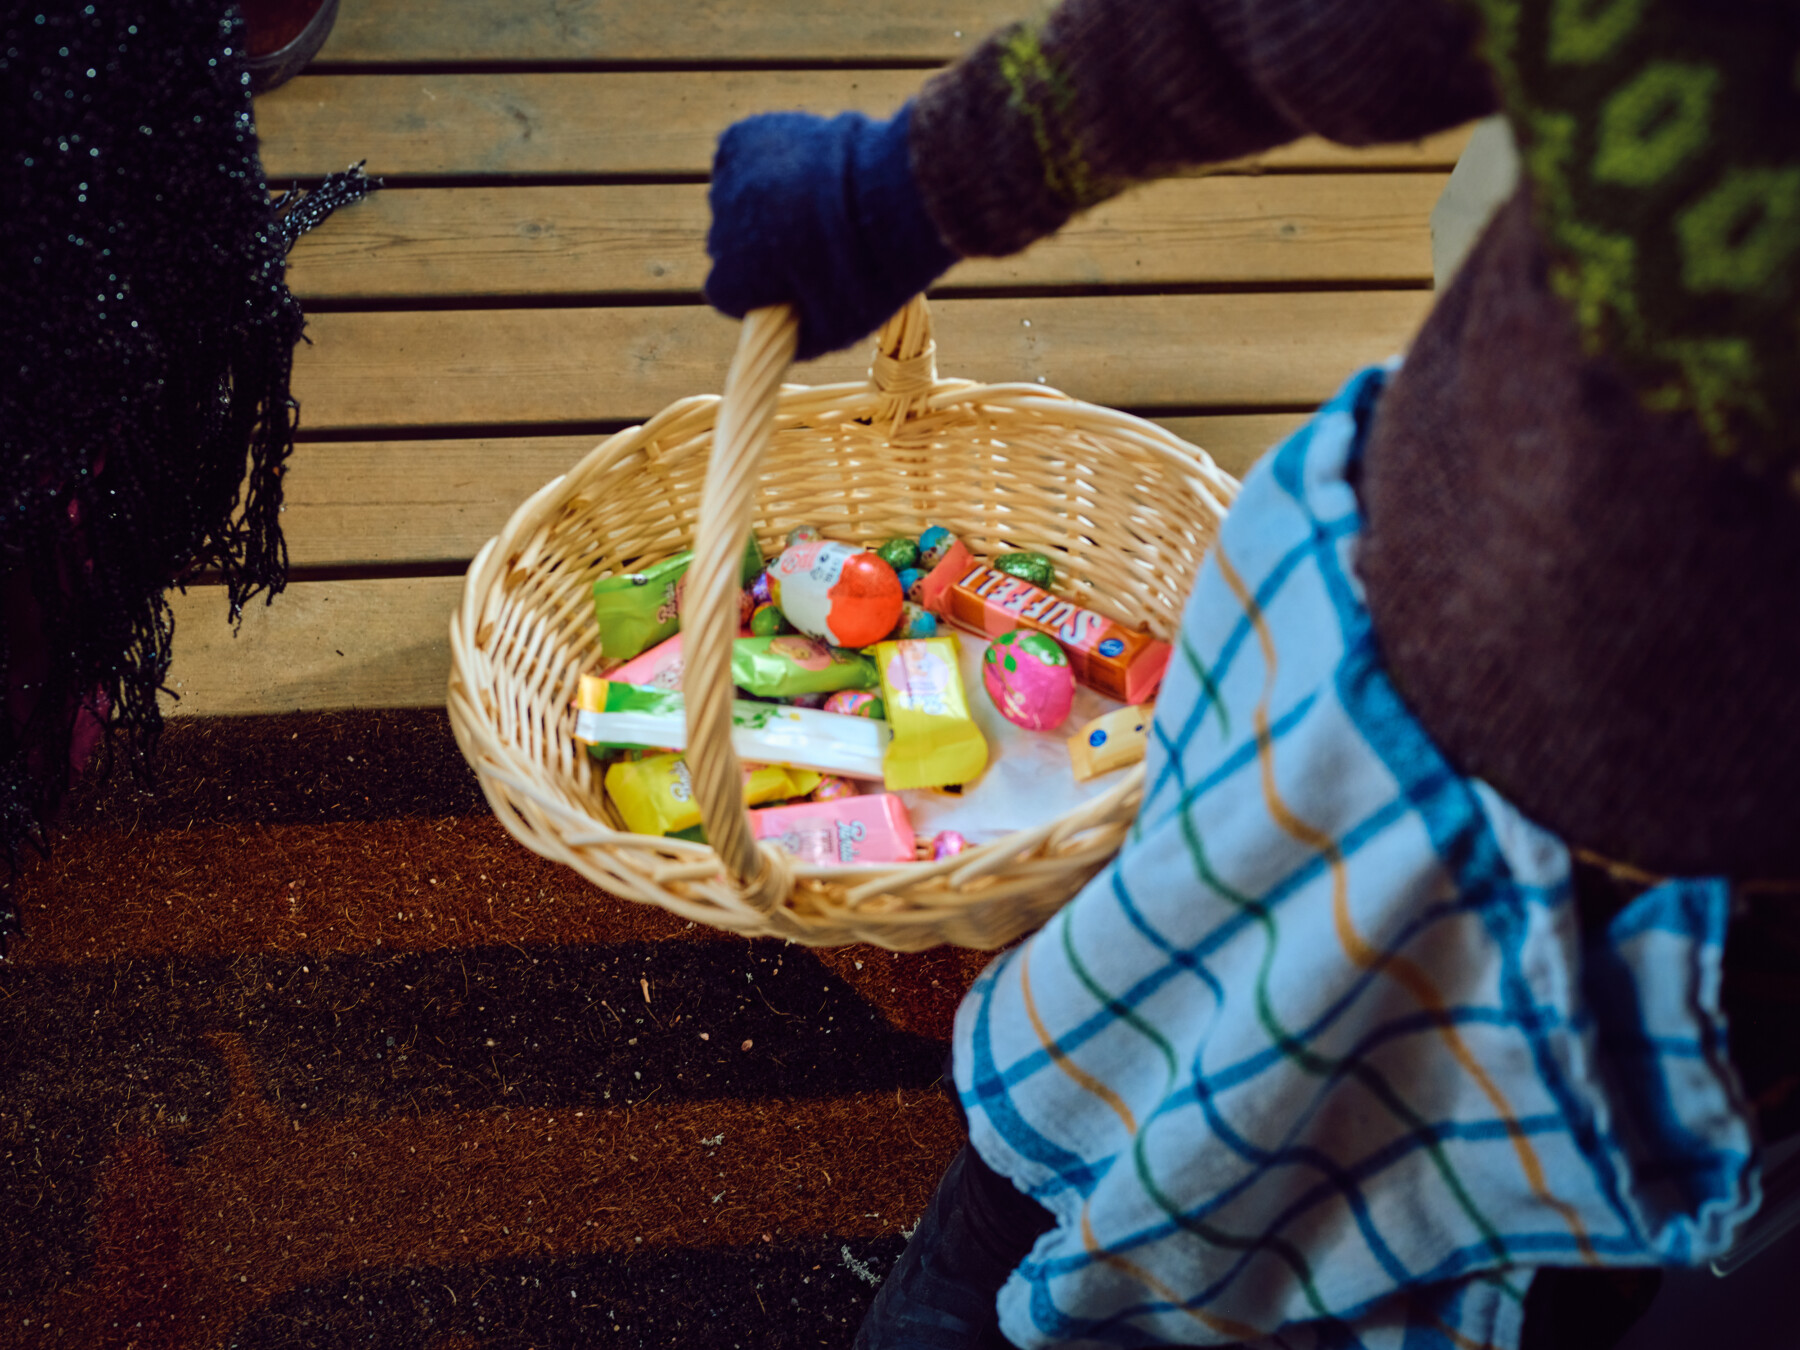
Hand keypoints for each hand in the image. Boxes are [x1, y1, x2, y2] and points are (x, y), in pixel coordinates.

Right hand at [705, 105, 957, 360]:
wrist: (900, 193)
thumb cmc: (871, 269)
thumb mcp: (837, 327)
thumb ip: (798, 336)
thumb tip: (784, 337)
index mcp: (736, 272)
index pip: (726, 294)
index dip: (758, 295)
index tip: (788, 289)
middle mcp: (721, 222)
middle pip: (726, 246)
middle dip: (756, 251)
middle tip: (806, 247)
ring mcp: (733, 174)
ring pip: (732, 201)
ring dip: (757, 208)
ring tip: (806, 208)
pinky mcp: (747, 134)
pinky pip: (740, 158)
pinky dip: (760, 167)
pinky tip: (796, 176)